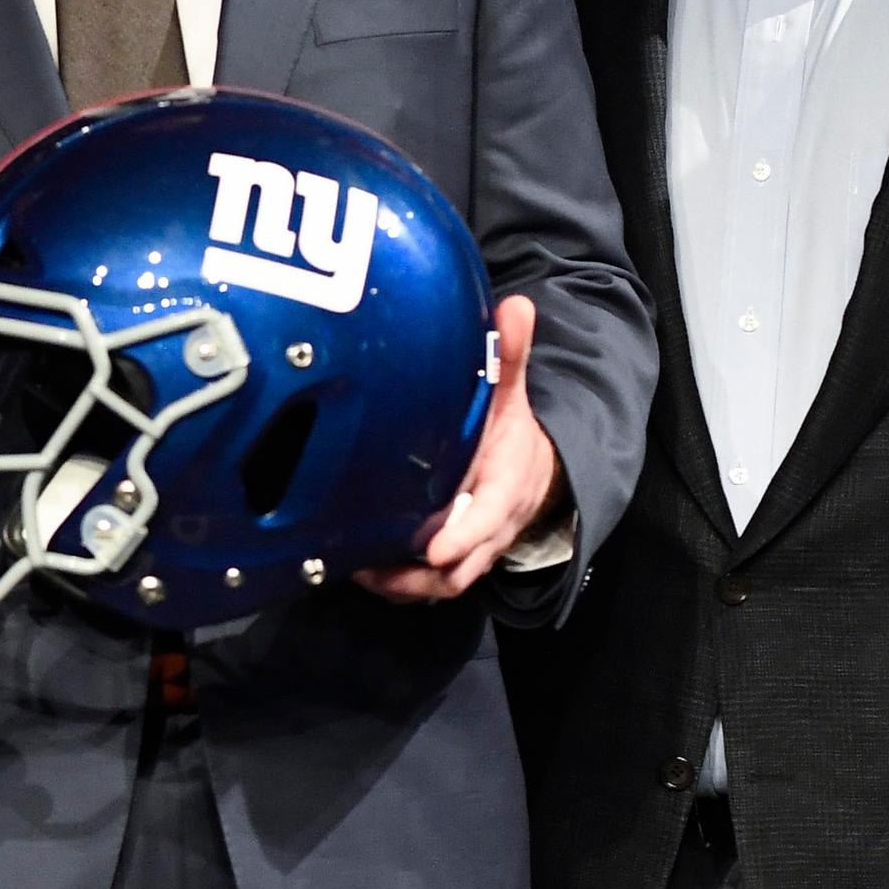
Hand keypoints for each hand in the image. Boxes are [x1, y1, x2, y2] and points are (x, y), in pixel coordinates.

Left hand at [360, 294, 561, 602]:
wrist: (533, 472)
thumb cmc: (511, 434)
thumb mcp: (513, 393)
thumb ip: (511, 355)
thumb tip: (516, 306)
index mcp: (505, 488)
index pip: (489, 519)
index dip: (463, 537)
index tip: (433, 548)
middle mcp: (488, 527)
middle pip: (459, 567)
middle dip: (416, 574)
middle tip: (368, 565)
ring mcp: (469, 549)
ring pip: (439, 583)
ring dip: (400, 583)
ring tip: (355, 569)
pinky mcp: (449, 559)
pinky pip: (425, 582)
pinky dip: (396, 582)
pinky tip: (357, 567)